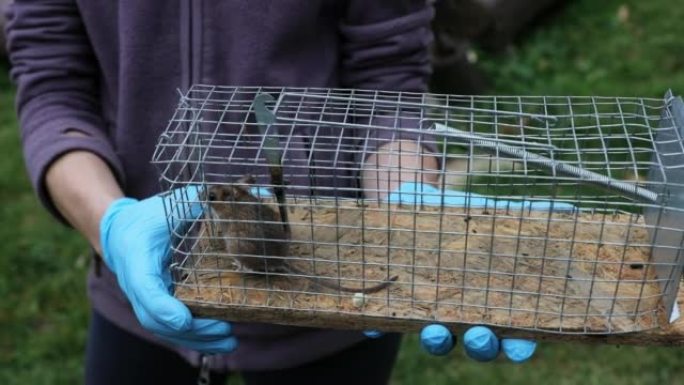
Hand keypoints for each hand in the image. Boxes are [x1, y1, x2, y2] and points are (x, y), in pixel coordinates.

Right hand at [99, 185, 237, 353]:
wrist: (119, 232)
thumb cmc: (147, 218)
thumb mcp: (169, 205)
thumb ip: (197, 200)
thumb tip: (238, 193)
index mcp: (137, 257)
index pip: (145, 288)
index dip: (163, 307)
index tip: (185, 319)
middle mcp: (136, 284)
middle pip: (157, 318)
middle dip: (192, 330)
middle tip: (226, 331)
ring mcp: (143, 299)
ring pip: (164, 329)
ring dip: (197, 339)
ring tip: (229, 343)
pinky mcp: (154, 306)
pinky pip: (170, 327)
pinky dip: (193, 336)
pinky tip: (218, 339)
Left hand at [383, 181, 572, 361]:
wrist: (416, 204)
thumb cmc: (463, 215)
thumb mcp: (492, 212)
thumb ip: (524, 214)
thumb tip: (569, 209)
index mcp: (493, 299)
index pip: (513, 333)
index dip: (519, 344)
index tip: (522, 344)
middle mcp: (464, 312)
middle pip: (477, 342)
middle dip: (480, 344)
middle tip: (479, 336)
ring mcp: (430, 310)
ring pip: (437, 338)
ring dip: (437, 339)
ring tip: (434, 330)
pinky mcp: (396, 302)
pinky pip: (386, 321)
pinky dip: (380, 324)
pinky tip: (373, 323)